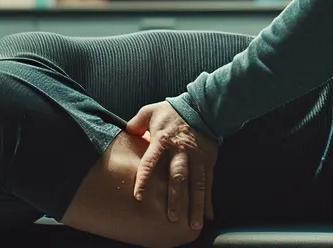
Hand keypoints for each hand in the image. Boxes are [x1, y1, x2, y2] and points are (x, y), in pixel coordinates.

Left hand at [126, 101, 218, 228]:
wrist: (202, 107)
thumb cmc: (172, 111)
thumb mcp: (150, 111)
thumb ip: (135, 124)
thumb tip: (124, 133)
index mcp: (163, 140)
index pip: (151, 162)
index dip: (144, 179)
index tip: (138, 196)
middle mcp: (181, 151)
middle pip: (178, 177)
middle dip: (175, 199)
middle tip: (171, 218)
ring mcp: (196, 158)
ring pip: (196, 185)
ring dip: (195, 205)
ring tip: (193, 224)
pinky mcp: (208, 162)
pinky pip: (208, 183)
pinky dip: (208, 200)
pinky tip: (208, 215)